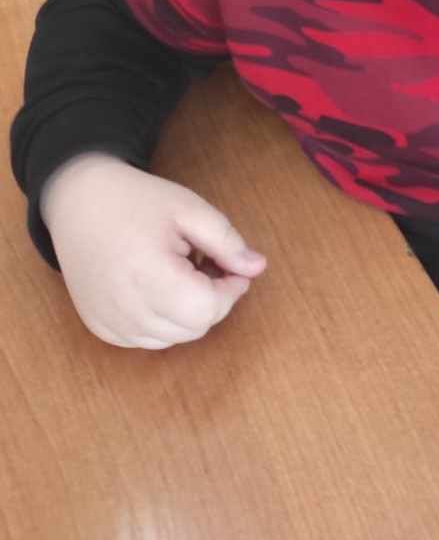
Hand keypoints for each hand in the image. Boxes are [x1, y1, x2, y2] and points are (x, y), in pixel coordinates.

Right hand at [41, 154, 266, 349]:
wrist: (79, 201)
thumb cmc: (138, 200)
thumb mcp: (190, 209)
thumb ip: (227, 242)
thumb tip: (258, 268)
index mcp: (149, 276)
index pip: (207, 310)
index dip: (230, 290)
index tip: (231, 265)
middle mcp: (125, 309)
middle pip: (192, 329)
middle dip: (211, 301)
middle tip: (207, 263)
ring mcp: (109, 324)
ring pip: (171, 339)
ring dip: (187, 313)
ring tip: (179, 272)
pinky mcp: (100, 328)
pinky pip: (145, 339)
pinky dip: (161, 321)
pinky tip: (156, 286)